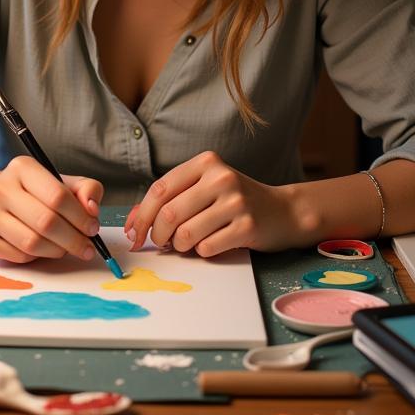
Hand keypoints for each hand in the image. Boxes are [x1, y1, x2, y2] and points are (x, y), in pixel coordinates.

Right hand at [0, 156, 103, 263]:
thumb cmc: (36, 192)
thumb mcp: (63, 182)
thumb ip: (87, 189)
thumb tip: (92, 209)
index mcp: (22, 167)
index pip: (58, 196)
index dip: (81, 217)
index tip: (93, 228)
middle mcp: (0, 188)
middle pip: (46, 222)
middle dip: (74, 239)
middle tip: (87, 247)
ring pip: (32, 243)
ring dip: (58, 251)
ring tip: (68, 248)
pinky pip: (20, 256)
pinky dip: (39, 257)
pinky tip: (45, 248)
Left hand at [124, 151, 300, 256]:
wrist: (283, 211)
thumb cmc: (235, 201)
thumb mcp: (204, 188)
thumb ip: (170, 199)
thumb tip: (131, 222)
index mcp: (206, 162)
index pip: (160, 189)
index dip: (140, 215)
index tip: (133, 233)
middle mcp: (220, 177)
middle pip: (169, 214)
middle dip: (157, 235)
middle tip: (161, 243)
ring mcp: (236, 201)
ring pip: (185, 234)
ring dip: (180, 246)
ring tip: (188, 242)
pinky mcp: (247, 226)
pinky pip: (206, 247)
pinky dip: (201, 251)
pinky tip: (210, 243)